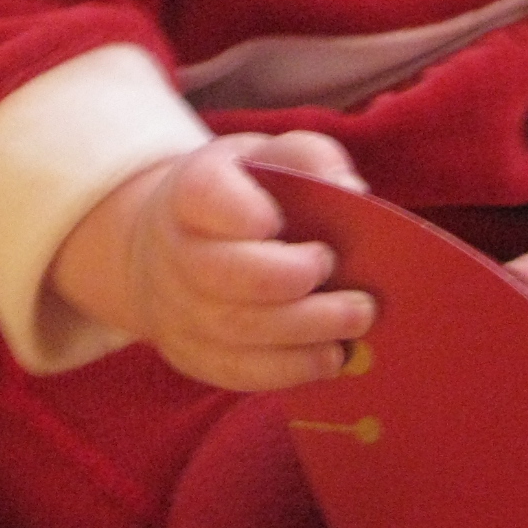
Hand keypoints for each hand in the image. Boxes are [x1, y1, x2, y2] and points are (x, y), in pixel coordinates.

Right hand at [49, 131, 375, 392]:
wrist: (171, 244)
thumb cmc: (240, 194)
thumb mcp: (265, 157)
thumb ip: (308, 159)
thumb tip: (350, 190)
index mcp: (190, 190)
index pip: (204, 195)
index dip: (242, 211)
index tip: (280, 220)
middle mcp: (173, 250)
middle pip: (221, 273)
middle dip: (290, 281)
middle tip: (348, 282)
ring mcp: (174, 308)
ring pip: (233, 329)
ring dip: (303, 332)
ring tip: (356, 323)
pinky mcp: (190, 353)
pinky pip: (235, 370)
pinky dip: (287, 369)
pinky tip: (330, 356)